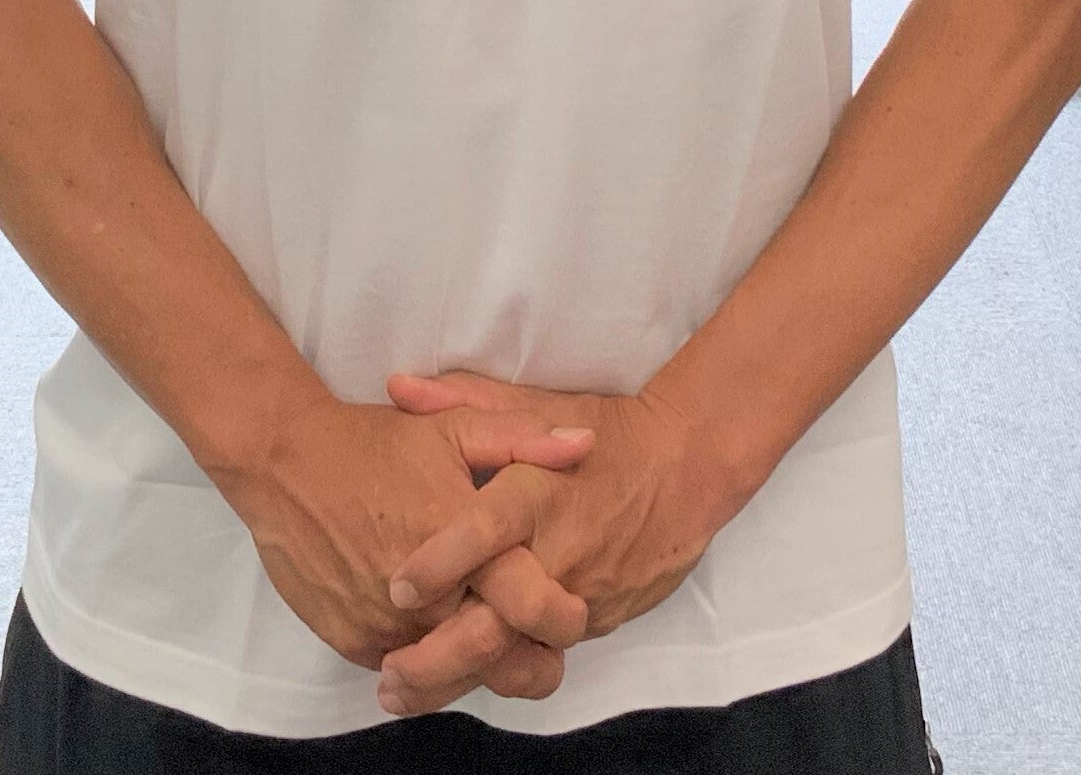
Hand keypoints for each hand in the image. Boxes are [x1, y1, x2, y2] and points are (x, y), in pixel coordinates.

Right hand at [215, 396, 594, 703]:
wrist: (284, 462)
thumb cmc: (375, 444)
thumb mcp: (453, 427)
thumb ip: (524, 441)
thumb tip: (586, 445)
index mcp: (464, 545)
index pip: (531, 604)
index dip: (562, 618)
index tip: (574, 615)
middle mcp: (429, 598)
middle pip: (498, 658)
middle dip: (531, 663)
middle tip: (544, 649)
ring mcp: (387, 626)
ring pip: (450, 673)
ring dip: (475, 664)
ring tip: (494, 643)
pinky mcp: (353, 642)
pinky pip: (404, 667)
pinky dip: (425, 659)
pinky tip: (436, 636)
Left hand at [372, 373, 750, 713]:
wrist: (691, 466)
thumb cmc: (607, 431)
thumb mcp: (537, 404)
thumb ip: (462, 400)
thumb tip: (396, 387)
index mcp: (536, 493)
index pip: (484, 533)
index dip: (439, 564)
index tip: (396, 589)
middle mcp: (558, 550)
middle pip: (498, 620)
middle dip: (439, 657)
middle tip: (388, 677)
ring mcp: (583, 593)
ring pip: (520, 653)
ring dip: (461, 676)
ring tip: (404, 694)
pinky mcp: (603, 620)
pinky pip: (546, 651)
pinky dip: (504, 666)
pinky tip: (461, 677)